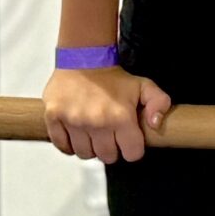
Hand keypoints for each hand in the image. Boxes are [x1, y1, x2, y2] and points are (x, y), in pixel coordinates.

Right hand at [43, 65, 170, 163]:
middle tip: (109, 136)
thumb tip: (155, 124)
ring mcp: (73, 121)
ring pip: (84, 154)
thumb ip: (160, 103)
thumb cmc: (113, 77)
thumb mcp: (144, 86)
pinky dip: (69, 145)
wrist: (83, 58)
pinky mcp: (54, 118)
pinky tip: (76, 134)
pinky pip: (62, 146)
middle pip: (107, 157)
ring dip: (90, 147)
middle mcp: (97, 122)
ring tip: (93, 134)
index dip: (132, 149)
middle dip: (111, 149)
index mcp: (121, 117)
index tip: (128, 140)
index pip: (132, 154)